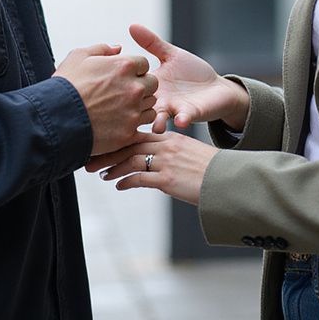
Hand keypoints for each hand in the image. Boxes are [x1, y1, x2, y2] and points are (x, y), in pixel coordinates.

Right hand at [54, 43, 157, 155]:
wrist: (56, 119)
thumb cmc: (66, 86)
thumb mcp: (79, 56)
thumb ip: (102, 49)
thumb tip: (118, 48)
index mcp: (124, 66)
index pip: (143, 64)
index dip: (133, 70)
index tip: (122, 77)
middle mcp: (134, 87)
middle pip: (152, 84)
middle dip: (141, 86)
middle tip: (124, 93)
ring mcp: (133, 111)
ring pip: (151, 104)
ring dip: (141, 105)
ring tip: (121, 108)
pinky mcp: (129, 131)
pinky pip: (145, 123)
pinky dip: (136, 122)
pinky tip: (121, 121)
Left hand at [85, 131, 217, 205]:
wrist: (228, 180)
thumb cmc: (211, 170)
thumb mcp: (189, 154)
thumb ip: (170, 154)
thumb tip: (155, 163)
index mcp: (171, 137)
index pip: (138, 134)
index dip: (118, 138)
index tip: (103, 143)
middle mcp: (166, 146)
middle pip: (129, 144)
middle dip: (108, 151)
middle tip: (90, 157)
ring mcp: (166, 162)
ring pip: (131, 160)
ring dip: (112, 167)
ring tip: (100, 174)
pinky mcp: (167, 179)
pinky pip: (140, 178)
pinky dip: (126, 181)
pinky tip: (118, 185)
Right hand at [129, 24, 249, 132]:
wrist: (216, 88)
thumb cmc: (191, 72)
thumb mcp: (170, 55)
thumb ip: (151, 42)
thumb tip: (132, 25)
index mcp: (152, 84)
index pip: (133, 83)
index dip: (123, 83)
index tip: (111, 82)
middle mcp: (159, 99)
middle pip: (141, 106)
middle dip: (134, 109)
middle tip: (126, 109)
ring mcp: (173, 108)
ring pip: (160, 118)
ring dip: (157, 122)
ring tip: (155, 126)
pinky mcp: (190, 114)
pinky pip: (183, 118)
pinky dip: (181, 119)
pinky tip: (180, 120)